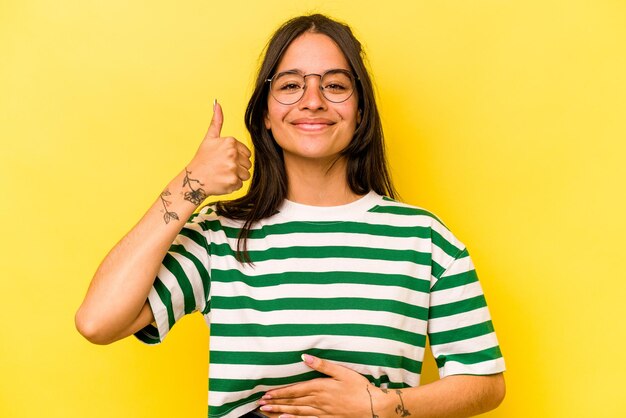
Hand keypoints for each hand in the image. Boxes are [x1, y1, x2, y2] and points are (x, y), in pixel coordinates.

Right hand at [186, 101, 251, 197]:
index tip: (224, 159)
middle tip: (222, 167)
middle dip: (237, 167)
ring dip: (236, 176)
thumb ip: (216, 122)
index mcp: (230, 141)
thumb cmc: (203, 159)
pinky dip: (232, 185)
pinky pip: (241, 184)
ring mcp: (233, 168)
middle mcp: (232, 153)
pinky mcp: (233, 181)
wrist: (194, 179)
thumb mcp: (209, 138)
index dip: (236, 157)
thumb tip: (217, 103)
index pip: (246, 153)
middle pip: (247, 164)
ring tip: (222, 174)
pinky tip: (222, 181)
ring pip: (246, 174)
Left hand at [258, 354, 384, 417]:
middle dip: (276, 402)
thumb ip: (323, 365)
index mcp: (320, 387)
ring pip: (297, 412)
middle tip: (261, 403)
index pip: (295, 389)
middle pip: (292, 401)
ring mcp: (322, 412)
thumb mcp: (342, 372)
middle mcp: (318, 401)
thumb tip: (305, 357)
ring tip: (268, 411)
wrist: (373, 407)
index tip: (267, 393)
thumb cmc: (359, 387)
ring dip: (281, 411)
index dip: (280, 391)